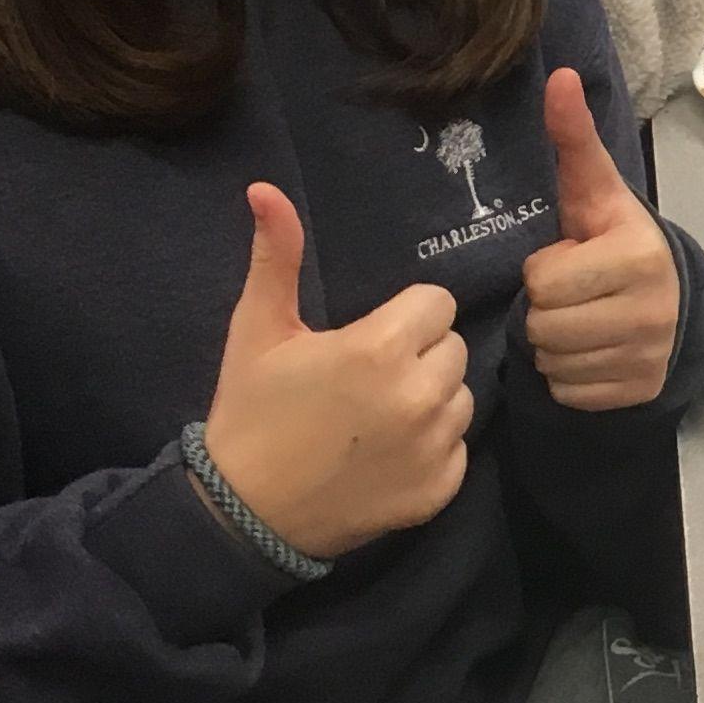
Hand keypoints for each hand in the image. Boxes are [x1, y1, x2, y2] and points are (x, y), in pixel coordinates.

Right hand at [200, 183, 470, 563]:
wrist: (242, 514)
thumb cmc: (250, 413)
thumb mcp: (257, 330)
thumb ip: (276, 256)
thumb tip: (265, 188)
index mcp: (381, 348)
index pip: (435, 304)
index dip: (403, 317)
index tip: (367, 339)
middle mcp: (419, 396)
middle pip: (452, 347)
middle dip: (419, 355)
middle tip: (368, 378)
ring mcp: (433, 447)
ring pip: (461, 396)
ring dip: (431, 399)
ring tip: (378, 416)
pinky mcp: (440, 489)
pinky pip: (458, 448)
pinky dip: (432, 450)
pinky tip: (387, 455)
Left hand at [518, 66, 683, 413]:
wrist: (671, 303)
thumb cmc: (616, 242)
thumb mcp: (596, 193)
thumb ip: (575, 140)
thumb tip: (560, 76)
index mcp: (637, 255)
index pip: (543, 280)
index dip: (547, 268)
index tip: (573, 259)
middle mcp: (651, 309)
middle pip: (543, 326)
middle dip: (546, 309)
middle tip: (573, 294)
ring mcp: (648, 355)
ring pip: (552, 362)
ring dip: (554, 345)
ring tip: (581, 321)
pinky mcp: (639, 391)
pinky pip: (568, 391)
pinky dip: (569, 377)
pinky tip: (591, 352)